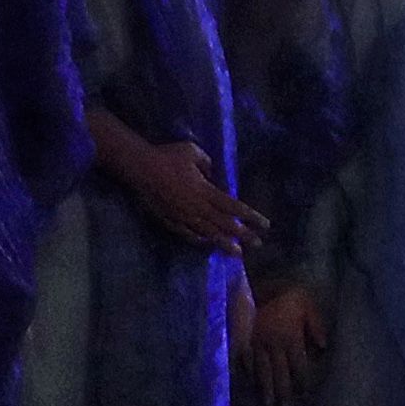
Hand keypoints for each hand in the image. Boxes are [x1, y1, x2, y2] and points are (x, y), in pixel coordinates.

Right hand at [120, 138, 268, 254]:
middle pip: (224, 224)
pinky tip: (208, 245)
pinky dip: (200, 240)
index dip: (250, 217)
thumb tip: (213, 174)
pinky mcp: (170, 221)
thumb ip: (207, 163)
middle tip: (258, 244)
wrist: (139, 168)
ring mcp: (183, 216)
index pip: (234, 207)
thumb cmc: (167, 156)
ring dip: (223, 243)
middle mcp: (197, 207)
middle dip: (243, 235)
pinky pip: (188, 234)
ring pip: (207, 233)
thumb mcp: (193, 152)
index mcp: (205, 191)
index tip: (264, 224)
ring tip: (237, 253)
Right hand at [244, 281, 329, 405]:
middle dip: (282, 391)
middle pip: (279, 372)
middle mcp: (273, 344)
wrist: (258, 283)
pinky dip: (248, 374)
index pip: (298, 365)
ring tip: (267, 404)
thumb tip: (323, 348)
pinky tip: (249, 385)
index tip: (305, 395)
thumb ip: (316, 326)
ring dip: (265, 388)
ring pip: (261, 370)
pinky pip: (245, 361)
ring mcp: (256, 344)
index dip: (302, 381)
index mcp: (290, 337)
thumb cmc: (288, 295)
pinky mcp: (243, 341)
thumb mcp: (308, 305)